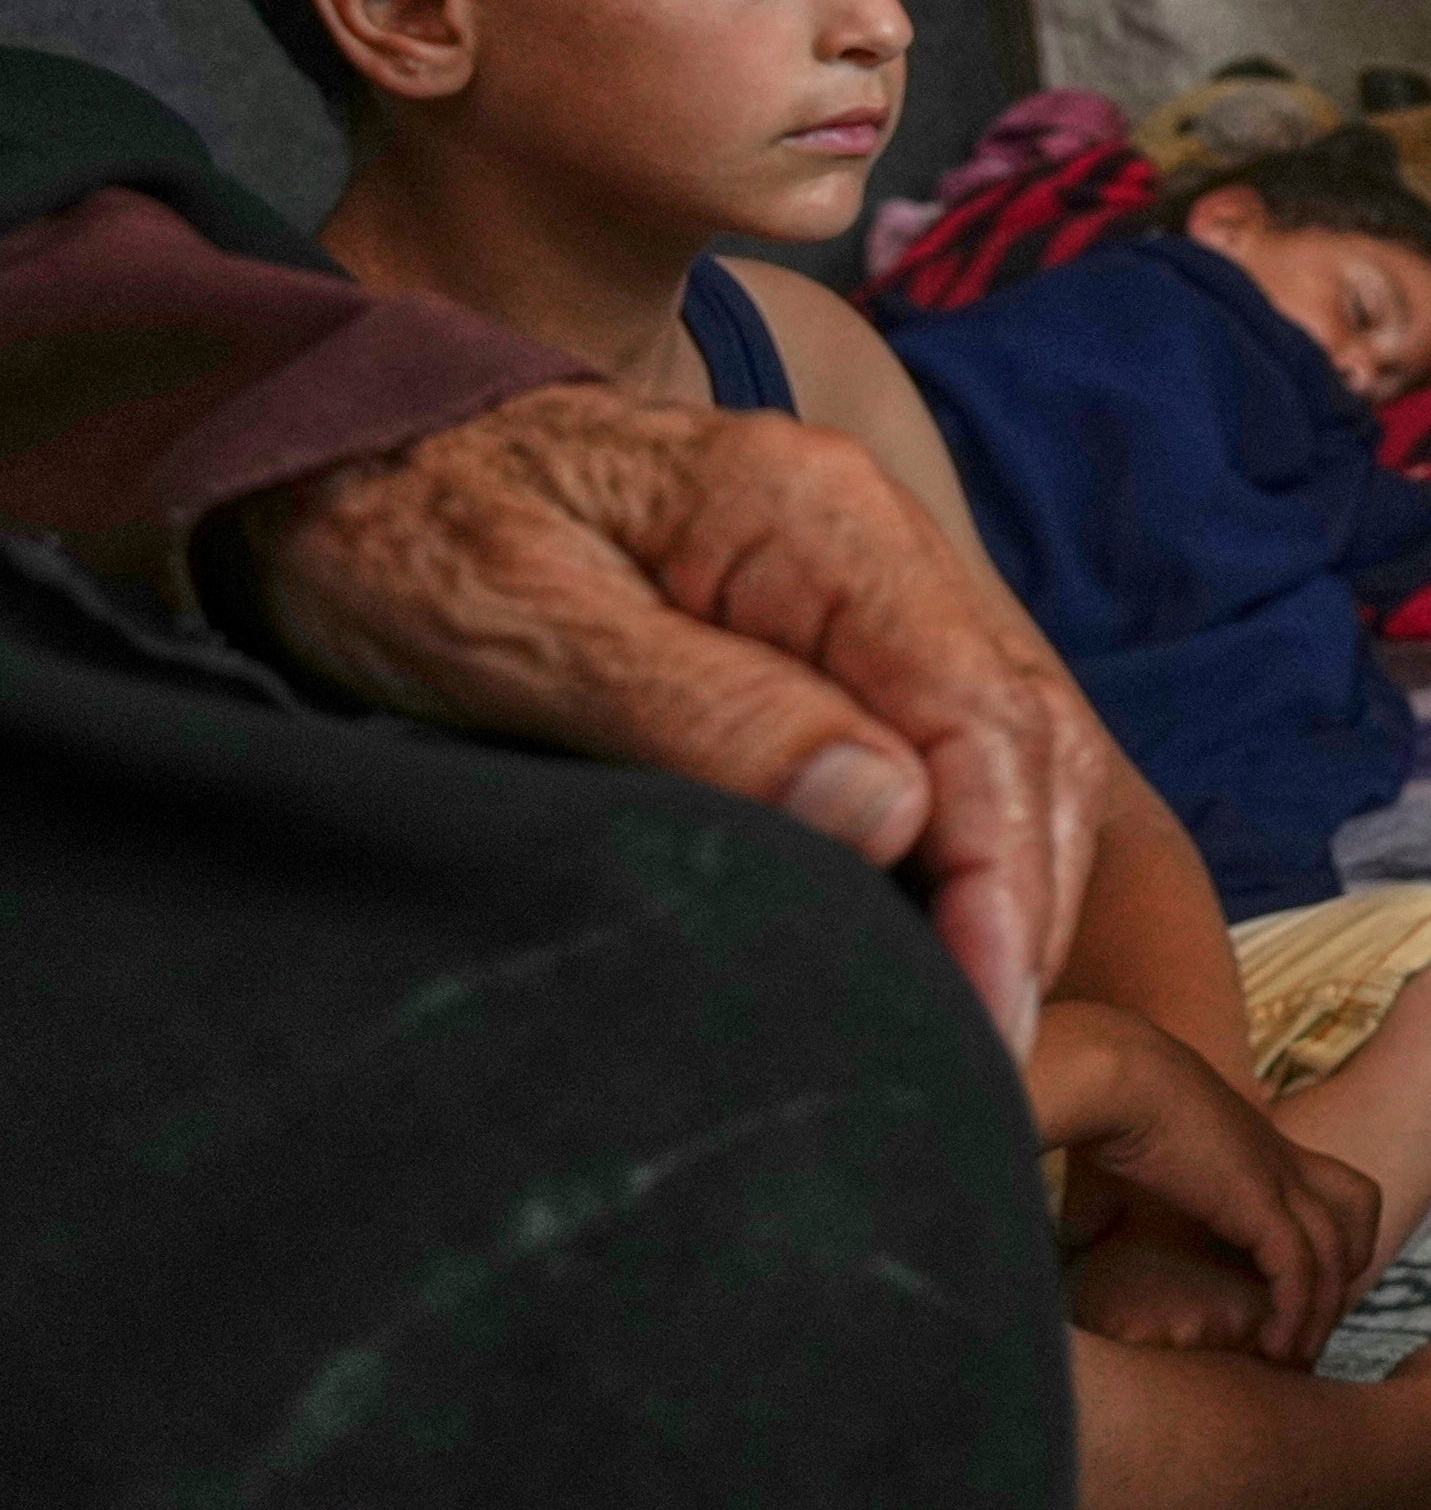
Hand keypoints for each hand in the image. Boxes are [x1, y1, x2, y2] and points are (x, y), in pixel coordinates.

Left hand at [221, 381, 1100, 1046]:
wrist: (327, 453)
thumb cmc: (394, 536)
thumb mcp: (515, 631)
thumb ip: (700, 710)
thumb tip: (886, 811)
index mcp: (810, 514)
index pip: (974, 711)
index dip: (997, 877)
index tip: (981, 1016)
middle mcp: (867, 536)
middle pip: (1020, 730)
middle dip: (1025, 900)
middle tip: (990, 1056)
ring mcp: (858, 577)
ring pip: (1005, 740)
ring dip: (1011, 880)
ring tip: (980, 1018)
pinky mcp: (827, 627)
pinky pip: (946, 737)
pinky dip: (969, 842)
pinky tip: (938, 931)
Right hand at [1029, 1002, 1381, 1366]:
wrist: (1116, 1075)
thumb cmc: (1105, 1111)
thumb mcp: (1116, 1163)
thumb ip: (1108, 1203)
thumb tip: (1076, 1235)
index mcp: (1256, 1144)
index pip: (1330, 1184)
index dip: (1325, 1235)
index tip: (1293, 1291)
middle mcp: (1281, 1159)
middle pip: (1358, 1209)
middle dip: (1343, 1270)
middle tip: (1308, 1324)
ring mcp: (1278, 1178)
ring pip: (1334, 1254)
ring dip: (1320, 1313)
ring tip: (1294, 1355)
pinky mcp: (1260, 1202)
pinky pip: (1298, 1270)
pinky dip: (1295, 1313)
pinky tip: (1276, 1346)